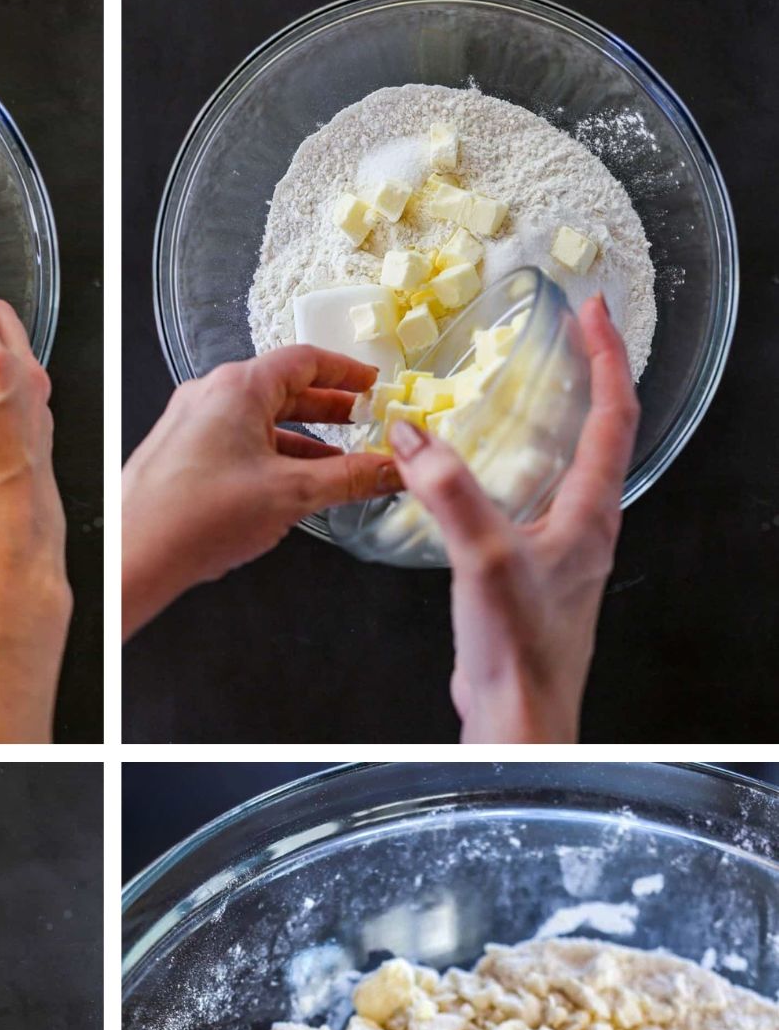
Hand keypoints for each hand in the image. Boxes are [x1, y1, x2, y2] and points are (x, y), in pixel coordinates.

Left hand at [122, 347, 400, 635]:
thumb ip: (349, 478)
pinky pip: (236, 443)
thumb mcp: (293, 494)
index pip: (304, 360)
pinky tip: (291, 483)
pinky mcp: (181, 456)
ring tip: (338, 458)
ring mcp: (191, 425)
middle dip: (328, 406)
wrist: (134, 556)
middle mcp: (210, 397)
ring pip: (259, 420)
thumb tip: (389, 469)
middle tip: (363, 417)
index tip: (372, 383)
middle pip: (282, 388)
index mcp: (238, 388)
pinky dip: (271, 455)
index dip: (346, 371)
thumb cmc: (196, 517)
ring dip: (302, 437)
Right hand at [388, 295, 638, 743]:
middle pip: (602, 433)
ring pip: (569, 467)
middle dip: (587, 377)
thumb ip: (449, 492)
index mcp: (590, 513)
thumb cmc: (520, 650)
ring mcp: (563, 550)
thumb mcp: (484, 559)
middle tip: (569, 335)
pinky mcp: (534, 572)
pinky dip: (518, 466)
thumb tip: (415, 437)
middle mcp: (586, 526)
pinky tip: (484, 473)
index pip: (613, 414)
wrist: (518, 716)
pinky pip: (534, 501)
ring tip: (531, 387)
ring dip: (556, 420)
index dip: (606, 356)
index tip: (592, 312)